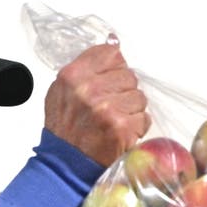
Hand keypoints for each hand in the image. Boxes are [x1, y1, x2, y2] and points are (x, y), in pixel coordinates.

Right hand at [44, 44, 150, 166]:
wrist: (65, 163)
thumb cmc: (64, 128)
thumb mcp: (63, 92)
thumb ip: (86, 67)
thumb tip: (113, 42)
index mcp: (72, 75)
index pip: (111, 54)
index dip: (114, 69)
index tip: (108, 82)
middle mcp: (88, 89)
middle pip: (128, 75)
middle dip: (123, 92)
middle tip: (108, 109)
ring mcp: (105, 108)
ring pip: (139, 96)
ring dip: (131, 111)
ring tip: (113, 122)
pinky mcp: (120, 126)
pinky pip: (143, 117)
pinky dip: (136, 127)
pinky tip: (120, 133)